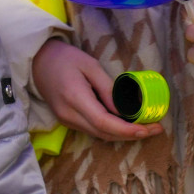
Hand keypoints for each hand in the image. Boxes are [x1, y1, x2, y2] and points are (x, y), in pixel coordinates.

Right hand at [32, 39, 163, 140]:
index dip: (128, 130)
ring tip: (144, 126)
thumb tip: (125, 110)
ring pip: (99, 135)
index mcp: (75, 97)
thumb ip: (107, 88)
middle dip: (131, 135)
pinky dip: (110, 130)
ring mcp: (66, 120)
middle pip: (104, 134)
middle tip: (155, 128)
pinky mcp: (66, 120)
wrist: (37, 61)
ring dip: (122, 134)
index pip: (105, 123)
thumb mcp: (90, 65)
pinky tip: (124, 123)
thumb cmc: (64, 58)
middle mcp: (69, 115)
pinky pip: (92, 130)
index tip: (150, 129)